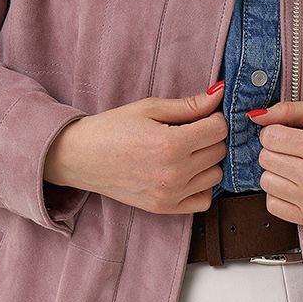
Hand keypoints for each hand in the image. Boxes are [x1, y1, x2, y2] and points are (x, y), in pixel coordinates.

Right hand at [44, 84, 226, 214]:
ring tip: (184, 152)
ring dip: (206, 161)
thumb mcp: (150, 108)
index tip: (198, 116)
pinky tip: (185, 173)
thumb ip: (189, 104)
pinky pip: (204, 201)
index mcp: (171, 144)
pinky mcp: (165, 208)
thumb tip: (220, 93)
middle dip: (208, 137)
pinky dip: (201, 186)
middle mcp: (174, 173)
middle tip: (187, 132)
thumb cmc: (113, 128)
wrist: (81, 157)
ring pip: (216, 175)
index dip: (212, 118)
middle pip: (219, 151)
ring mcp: (170, 194)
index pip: (219, 129)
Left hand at [251, 100, 302, 227]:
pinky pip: (271, 204)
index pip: (269, 137)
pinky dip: (279, 194)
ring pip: (265, 181)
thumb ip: (290, 109)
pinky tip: (296, 186)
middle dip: (275, 151)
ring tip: (296, 169)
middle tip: (295, 152)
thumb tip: (255, 117)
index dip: (274, 132)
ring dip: (276, 173)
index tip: (287, 135)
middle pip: (265, 158)